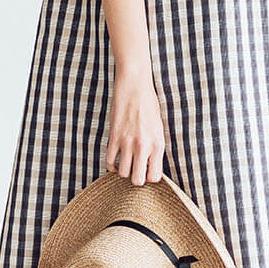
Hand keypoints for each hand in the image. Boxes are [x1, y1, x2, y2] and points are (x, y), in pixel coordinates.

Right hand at [105, 69, 166, 184]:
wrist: (134, 86)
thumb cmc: (149, 105)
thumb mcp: (159, 127)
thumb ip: (155, 146)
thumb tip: (150, 164)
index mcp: (158, 144)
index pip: (155, 176)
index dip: (150, 177)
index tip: (147, 170)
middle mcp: (143, 146)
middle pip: (138, 180)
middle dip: (136, 179)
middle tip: (136, 170)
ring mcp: (127, 142)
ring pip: (123, 173)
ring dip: (124, 172)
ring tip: (126, 164)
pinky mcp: (114, 137)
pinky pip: (109, 161)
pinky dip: (111, 166)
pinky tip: (115, 162)